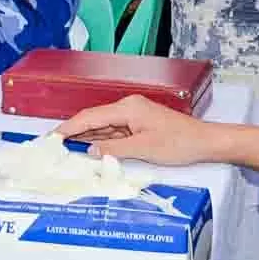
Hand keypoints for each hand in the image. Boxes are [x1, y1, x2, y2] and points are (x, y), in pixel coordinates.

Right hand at [57, 95, 258, 169]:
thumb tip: (90, 151)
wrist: (206, 142)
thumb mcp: (144, 149)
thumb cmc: (179, 143)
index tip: (52, 136)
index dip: (69, 127)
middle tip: (53, 144)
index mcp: (127, 108)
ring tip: (64, 147)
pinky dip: (101, 140)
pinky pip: (114, 131)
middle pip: (94, 119)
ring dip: (86, 136)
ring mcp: (134, 116)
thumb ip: (114, 150)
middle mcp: (128, 107)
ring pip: (103, 126)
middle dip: (74, 131)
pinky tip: (90, 147)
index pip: (90, 117)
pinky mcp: (139, 125)